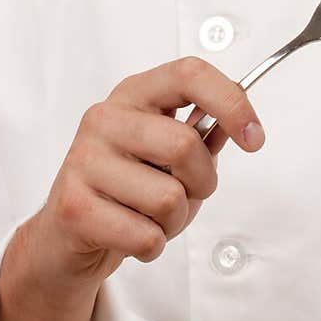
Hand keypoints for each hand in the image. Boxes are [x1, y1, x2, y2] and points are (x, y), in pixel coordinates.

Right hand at [26, 56, 265, 293]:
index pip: (189, 74)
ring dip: (175, 222)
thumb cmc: (128, 189)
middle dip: (203, 183)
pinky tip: (130, 235)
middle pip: (185, 146)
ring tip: (151, 218)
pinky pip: (145, 236)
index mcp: (134, 94)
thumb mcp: (168, 153)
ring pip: (169, 198)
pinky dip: (152, 246)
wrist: (66, 236)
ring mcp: (84, 160)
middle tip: (187, 195)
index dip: (231, 102)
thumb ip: (204, 135)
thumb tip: (241, 124)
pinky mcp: (73, 206)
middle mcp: (105, 118)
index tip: (255, 138)